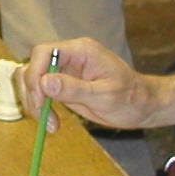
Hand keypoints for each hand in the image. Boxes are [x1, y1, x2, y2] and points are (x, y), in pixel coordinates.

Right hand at [16, 37, 174, 131]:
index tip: (41, 100)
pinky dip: (41, 108)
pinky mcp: (63, 85)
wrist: (142, 106)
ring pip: (33, 80)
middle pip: (33, 67)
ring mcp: (65, 71)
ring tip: (50, 124)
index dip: (35, 74)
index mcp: (81, 51)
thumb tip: (44, 82)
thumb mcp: (104, 96)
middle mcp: (69, 57)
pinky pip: (41, 92)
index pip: (44, 52)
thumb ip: (74, 89)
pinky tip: (53, 123)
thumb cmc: (130, 98)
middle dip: (33, 93)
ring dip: (34, 103)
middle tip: (44, 116)